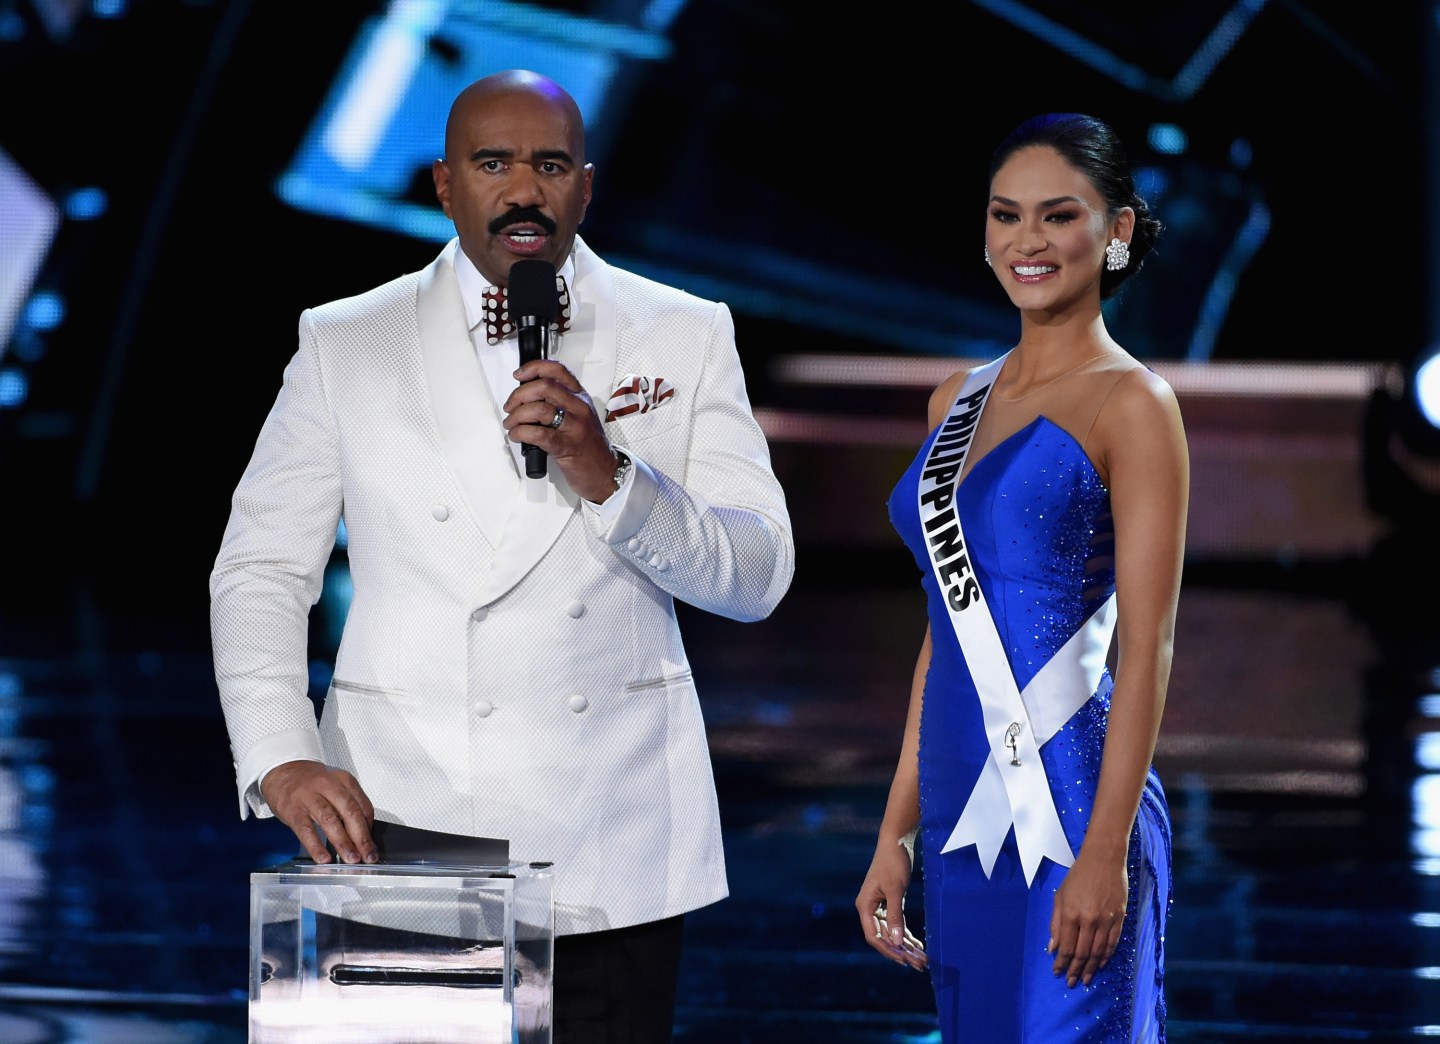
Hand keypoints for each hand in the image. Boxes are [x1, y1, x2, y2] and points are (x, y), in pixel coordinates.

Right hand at [260, 760, 376, 864]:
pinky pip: (306, 830)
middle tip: (368, 856)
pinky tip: (324, 858)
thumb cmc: (312, 783)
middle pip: (350, 813)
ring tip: (351, 859)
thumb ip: (348, 805)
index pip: (363, 806)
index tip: (372, 845)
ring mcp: (309, 798)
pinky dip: (316, 846)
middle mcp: (328, 786)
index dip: (370, 828)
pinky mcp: (293, 810)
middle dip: (361, 838)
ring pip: (330, 821)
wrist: (283, 771)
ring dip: (343, 843)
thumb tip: (362, 833)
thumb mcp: (335, 785)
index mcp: (344, 780)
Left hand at [505, 359, 618, 502]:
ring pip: (539, 409)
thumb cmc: (590, 446)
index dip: (533, 368)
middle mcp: (578, 408)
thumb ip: (559, 403)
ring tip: (511, 423)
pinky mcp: (566, 447)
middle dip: (519, 395)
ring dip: (516, 415)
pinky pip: (537, 434)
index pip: (557, 370)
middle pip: (544, 386)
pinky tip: (516, 435)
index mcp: (580, 397)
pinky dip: (520, 432)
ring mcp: (574, 427)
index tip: (519, 375)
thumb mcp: (580, 416)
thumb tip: (527, 397)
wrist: (605, 472)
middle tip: (511, 406)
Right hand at [855, 838, 927, 970]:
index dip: (890, 950)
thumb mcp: (895, 890)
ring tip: (922, 959)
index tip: (906, 960)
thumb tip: (898, 942)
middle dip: (901, 952)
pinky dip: (907, 935)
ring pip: (892, 933)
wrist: (896, 842)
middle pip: (884, 938)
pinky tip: (918, 945)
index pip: (874, 936)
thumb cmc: (893, 862)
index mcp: (865, 906)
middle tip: (919, 964)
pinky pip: (897, 924)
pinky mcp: (889, 903)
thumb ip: (896, 916)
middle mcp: (869, 909)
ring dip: (906, 946)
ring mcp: (879, 906)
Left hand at [1048, 846, 1126, 987]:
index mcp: (1071, 913)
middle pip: (1081, 953)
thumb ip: (1056, 922)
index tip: (1057, 973)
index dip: (1061, 963)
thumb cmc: (1078, 875)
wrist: (1104, 859)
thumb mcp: (1060, 895)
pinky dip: (1106, 956)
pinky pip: (1112, 943)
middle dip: (1075, 970)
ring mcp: (1106, 920)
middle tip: (1071, 982)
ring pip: (1097, 952)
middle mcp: (1088, 919)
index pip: (1066, 946)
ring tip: (1085, 979)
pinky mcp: (1119, 918)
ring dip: (1090, 968)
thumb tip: (1053, 947)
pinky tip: (1100, 964)